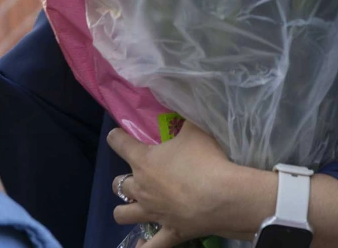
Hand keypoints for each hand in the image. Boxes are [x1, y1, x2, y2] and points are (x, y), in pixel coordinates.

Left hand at [108, 124, 276, 247]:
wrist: (221, 196)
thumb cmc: (205, 159)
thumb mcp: (195, 129)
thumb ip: (184, 120)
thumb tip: (181, 104)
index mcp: (144, 160)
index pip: (119, 144)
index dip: (116, 137)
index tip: (117, 135)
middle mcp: (141, 187)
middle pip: (118, 184)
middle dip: (124, 178)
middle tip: (139, 173)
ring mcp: (152, 212)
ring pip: (123, 214)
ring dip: (125, 208)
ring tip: (134, 204)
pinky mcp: (168, 232)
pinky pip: (150, 247)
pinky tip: (139, 247)